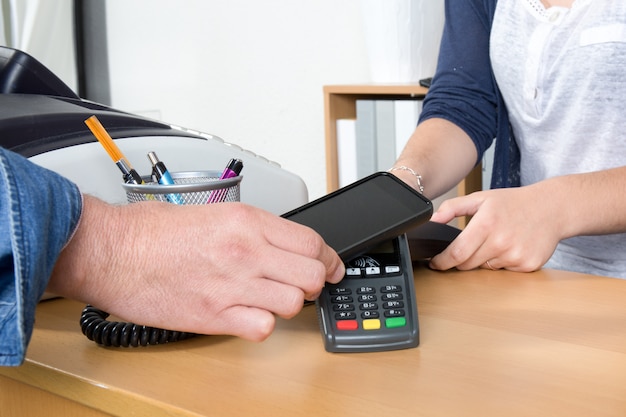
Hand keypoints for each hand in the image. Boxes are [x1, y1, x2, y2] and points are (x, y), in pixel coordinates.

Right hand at [50, 196, 344, 341]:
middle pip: (312, 275)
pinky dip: (262, 325)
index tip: (330, 265)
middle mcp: (246, 251)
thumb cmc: (150, 232)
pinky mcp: (215, 315)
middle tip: (305, 284)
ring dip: (288, 304)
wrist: (110, 251)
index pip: (311, 243)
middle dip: (314, 282)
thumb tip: (279, 243)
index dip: (327, 258)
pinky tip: (248, 315)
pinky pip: (262, 328)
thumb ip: (252, 229)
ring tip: (270, 298)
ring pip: (293, 303)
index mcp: (246, 221)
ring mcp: (232, 285)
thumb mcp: (212, 212)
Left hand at [428, 186, 560, 271]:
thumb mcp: (480, 198)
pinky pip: (504, 271)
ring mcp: (516, 255)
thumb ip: (452, 207)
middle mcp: (501, 241)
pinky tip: (511, 246)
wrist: (552, 207)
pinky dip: (502, 262)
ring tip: (497, 240)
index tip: (435, 264)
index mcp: (486, 224)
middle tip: (471, 245)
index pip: (457, 253)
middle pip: (468, 264)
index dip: (442, 262)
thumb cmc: (513, 203)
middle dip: (462, 259)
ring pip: (485, 268)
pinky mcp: (528, 265)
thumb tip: (432, 219)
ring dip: (484, 259)